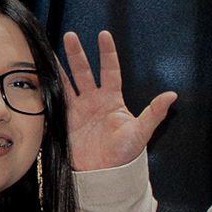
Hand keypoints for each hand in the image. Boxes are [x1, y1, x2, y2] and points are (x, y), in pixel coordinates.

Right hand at [58, 30, 176, 172]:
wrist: (104, 175)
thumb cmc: (125, 155)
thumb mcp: (141, 132)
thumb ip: (154, 113)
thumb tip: (172, 96)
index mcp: (112, 99)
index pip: (110, 69)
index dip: (107, 53)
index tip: (104, 35)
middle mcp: (94, 101)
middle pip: (84, 72)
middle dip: (77, 54)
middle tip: (71, 36)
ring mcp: (78, 110)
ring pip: (67, 83)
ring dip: (59, 68)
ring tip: (48, 52)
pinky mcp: (65, 121)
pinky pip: (55, 101)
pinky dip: (48, 89)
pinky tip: (40, 77)